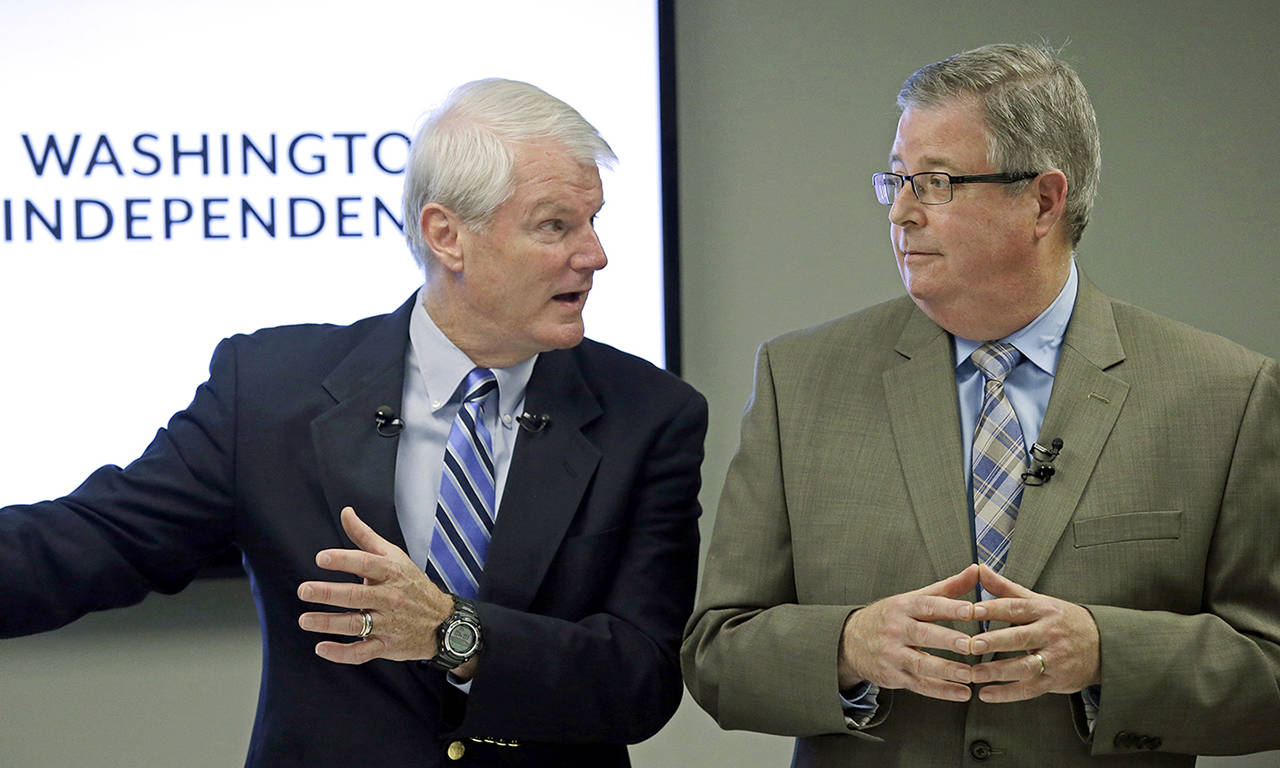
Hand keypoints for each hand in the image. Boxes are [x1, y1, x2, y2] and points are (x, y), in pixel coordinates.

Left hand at [297, 507, 458, 668]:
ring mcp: (388, 623)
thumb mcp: (394, 556)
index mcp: (391, 572)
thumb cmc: (412, 585)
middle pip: (356, 595)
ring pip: (356, 624)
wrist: (443, 620)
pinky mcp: (386, 646)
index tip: (321, 558)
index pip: (366, 563)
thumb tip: (346, 512)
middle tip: (304, 590)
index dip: (343, 560)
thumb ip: (365, 536)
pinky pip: (362, 652)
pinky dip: (341, 653)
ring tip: (305, 619)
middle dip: (328, 593)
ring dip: (328, 623)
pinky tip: (322, 648)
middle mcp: (390, 598)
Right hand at [838, 564, 980, 701]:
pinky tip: (962, 693)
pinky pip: (919, 685)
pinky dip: (941, 691)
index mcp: (902, 607)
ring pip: (921, 664)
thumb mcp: (913, 598)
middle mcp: (895, 629)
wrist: (850, 641)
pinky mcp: (892, 676)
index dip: (949, 608)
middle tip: (970, 644)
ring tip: (969, 675)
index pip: (927, 605)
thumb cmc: (890, 617)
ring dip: (946, 670)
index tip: (971, 610)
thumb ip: (947, 588)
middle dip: (947, 640)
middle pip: (922, 634)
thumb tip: (976, 570)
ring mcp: (892, 655)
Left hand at [967, 564, 1099, 701]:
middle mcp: (1050, 633)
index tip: (971, 610)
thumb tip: (979, 569)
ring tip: (972, 673)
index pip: (1015, 608)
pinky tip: (985, 694)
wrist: (1103, 645)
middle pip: (1019, 637)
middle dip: (994, 642)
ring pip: (1023, 666)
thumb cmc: (1061, 620)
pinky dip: (1006, 694)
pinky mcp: (1056, 680)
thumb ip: (1005, 588)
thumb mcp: (1038, 601)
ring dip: (997, 671)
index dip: (993, 609)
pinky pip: (1029, 689)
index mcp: (1043, 610)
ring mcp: (1054, 658)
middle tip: (970, 645)